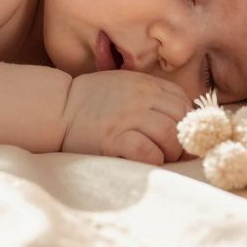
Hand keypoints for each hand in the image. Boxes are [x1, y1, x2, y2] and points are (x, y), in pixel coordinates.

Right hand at [60, 71, 191, 164]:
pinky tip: (145, 162)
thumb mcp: (124, 85)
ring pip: (169, 135)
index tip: (183, 136)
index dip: (188, 121)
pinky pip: (148, 151)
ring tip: (160, 159)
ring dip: (170, 153)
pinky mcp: (114, 138)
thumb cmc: (91, 101)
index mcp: (145, 83)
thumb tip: (180, 119)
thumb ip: (150, 95)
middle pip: (181, 119)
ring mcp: (127, 117)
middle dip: (183, 141)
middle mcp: (141, 97)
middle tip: (175, 154)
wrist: (57, 108)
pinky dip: (153, 160)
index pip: (183, 101)